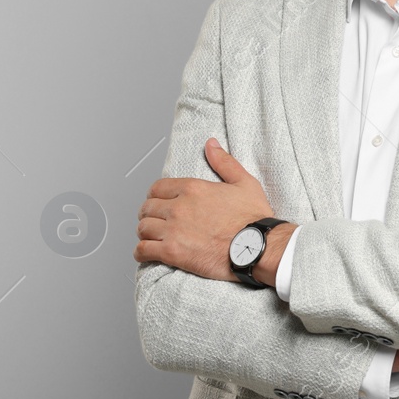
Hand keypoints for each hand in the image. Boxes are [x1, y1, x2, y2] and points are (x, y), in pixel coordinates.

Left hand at [135, 138, 274, 281]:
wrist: (257, 247)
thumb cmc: (253, 219)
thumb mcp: (244, 183)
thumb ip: (224, 162)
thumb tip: (212, 144)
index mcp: (193, 189)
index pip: (157, 188)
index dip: (155, 196)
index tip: (158, 203)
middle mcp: (179, 207)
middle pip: (147, 208)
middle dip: (148, 214)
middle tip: (154, 221)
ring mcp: (173, 230)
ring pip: (143, 228)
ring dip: (145, 233)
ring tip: (151, 237)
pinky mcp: (172, 252)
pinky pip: (143, 250)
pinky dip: (141, 252)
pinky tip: (146, 253)